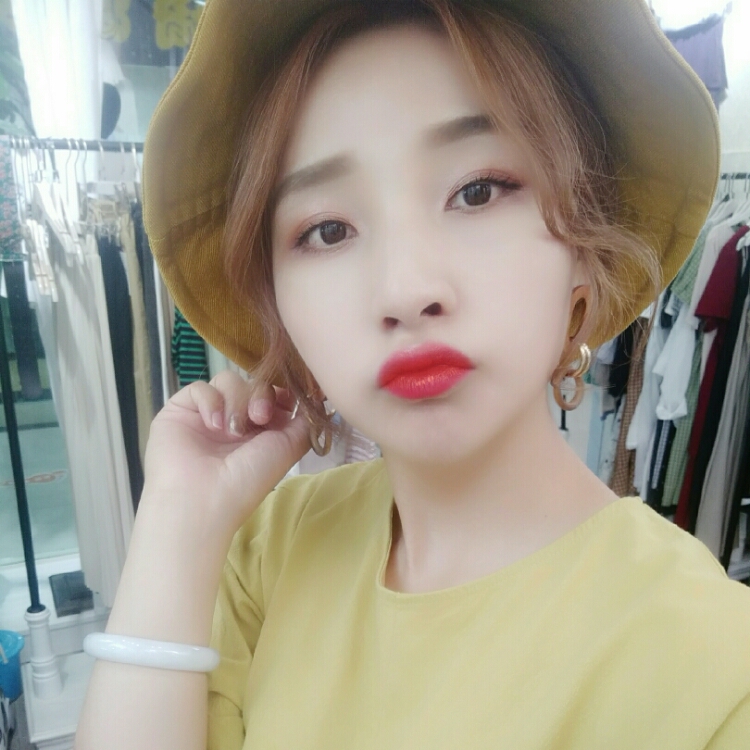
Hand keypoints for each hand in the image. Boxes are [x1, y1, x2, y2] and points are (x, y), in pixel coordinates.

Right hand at [142, 370, 309, 542]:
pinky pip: (200, 387)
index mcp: (260, 430)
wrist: (204, 498)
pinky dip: (211, 401)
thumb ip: (305, 421)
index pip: (274, 394)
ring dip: (237, 400)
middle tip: (260, 418)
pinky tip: (213, 424)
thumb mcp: (288, 448)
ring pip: (229, 380)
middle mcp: (235, 419)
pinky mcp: (181, 409)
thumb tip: (317, 399)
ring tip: (232, 429)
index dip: (282, 393)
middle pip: (253, 383)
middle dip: (261, 395)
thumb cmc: (248, 479)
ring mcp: (208, 413)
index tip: (288, 401)